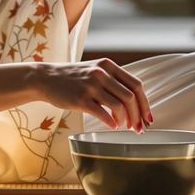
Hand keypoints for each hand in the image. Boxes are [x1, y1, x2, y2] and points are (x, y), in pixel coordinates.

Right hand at [33, 58, 152, 132]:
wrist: (46, 78)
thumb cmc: (73, 78)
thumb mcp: (95, 71)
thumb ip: (113, 81)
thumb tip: (135, 103)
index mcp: (108, 66)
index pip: (136, 84)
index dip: (145, 103)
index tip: (148, 118)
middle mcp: (101, 73)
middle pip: (130, 97)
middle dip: (138, 115)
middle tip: (138, 128)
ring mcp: (91, 85)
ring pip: (118, 105)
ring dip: (125, 120)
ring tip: (123, 126)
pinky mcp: (80, 98)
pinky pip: (102, 113)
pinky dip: (111, 122)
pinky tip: (112, 126)